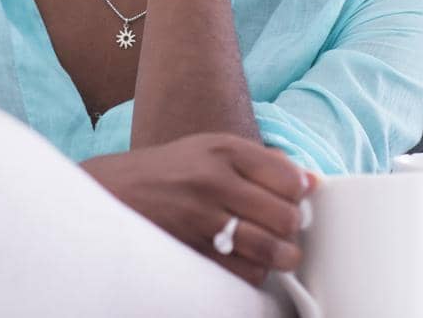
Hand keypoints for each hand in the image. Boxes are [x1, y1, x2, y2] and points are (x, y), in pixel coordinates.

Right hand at [80, 133, 314, 286]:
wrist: (110, 191)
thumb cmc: (169, 171)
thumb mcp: (211, 150)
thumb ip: (263, 163)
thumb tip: (312, 182)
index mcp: (223, 150)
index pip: (289, 178)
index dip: (298, 196)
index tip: (290, 201)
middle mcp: (213, 180)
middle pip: (285, 216)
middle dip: (291, 230)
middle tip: (282, 230)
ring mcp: (201, 217)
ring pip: (269, 249)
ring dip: (279, 256)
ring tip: (272, 252)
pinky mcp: (191, 250)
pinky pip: (244, 272)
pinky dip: (253, 272)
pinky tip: (243, 260)